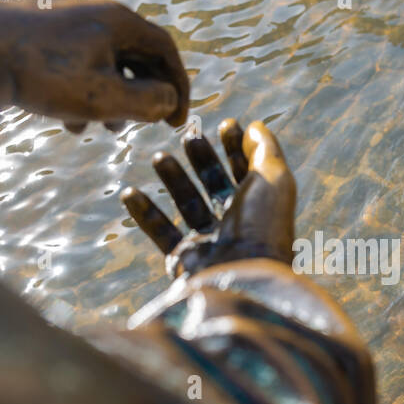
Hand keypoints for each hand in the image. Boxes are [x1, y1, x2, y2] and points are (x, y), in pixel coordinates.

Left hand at [6, 0, 190, 129]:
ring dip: (110, 101)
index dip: (178, 88)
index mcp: (120, 22)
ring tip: (98, 128)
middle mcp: (98, 15)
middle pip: (137, 58)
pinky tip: (67, 120)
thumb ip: (146, 102)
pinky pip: (78, 66)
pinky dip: (83, 94)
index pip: (166, 52)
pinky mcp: (44, 36)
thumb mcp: (104, 97)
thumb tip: (168, 100)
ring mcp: (69, 24)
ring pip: (106, 65)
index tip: (176, 121)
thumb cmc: (42, 72)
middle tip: (139, 125)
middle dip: (141, 97)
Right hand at [122, 119, 294, 278]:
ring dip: (174, 179)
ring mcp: (211, 242)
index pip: (248, 170)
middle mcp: (238, 224)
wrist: (241, 279)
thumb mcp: (273, 180)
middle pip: (216, 184)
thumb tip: (255, 126)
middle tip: (189, 135)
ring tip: (160, 157)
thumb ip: (265, 149)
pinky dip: (144, 214)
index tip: (225, 123)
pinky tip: (129, 193)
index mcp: (261, 207)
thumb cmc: (262, 227)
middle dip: (203, 158)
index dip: (238, 146)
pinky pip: (161, 233)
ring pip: (188, 204)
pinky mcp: (185, 260)